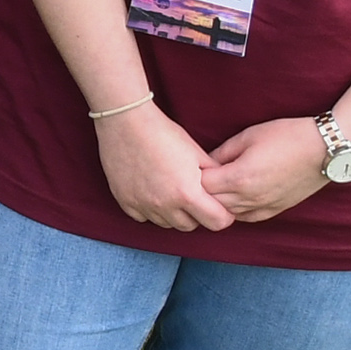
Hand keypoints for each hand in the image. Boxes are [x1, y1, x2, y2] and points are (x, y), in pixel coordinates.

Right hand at [92, 101, 234, 235]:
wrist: (126, 123)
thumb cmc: (163, 134)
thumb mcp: (196, 153)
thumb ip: (213, 176)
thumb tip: (224, 188)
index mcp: (187, 193)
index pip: (216, 222)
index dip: (223, 215)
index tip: (221, 207)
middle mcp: (165, 205)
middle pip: (191, 226)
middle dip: (197, 215)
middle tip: (195, 196)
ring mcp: (143, 206)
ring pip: (167, 224)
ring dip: (174, 214)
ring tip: (173, 192)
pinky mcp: (126, 203)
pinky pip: (145, 218)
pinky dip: (152, 210)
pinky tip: (153, 193)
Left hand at [195, 119, 338, 225]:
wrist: (324, 149)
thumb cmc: (287, 136)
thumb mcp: (249, 136)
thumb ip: (222, 152)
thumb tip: (205, 163)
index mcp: (239, 178)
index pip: (202, 186)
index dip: (195, 175)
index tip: (195, 164)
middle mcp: (249, 199)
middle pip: (211, 203)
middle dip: (203, 190)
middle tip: (202, 175)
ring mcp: (263, 207)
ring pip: (227, 214)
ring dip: (218, 201)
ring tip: (217, 184)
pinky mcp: (274, 211)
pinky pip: (245, 217)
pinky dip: (235, 209)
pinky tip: (235, 196)